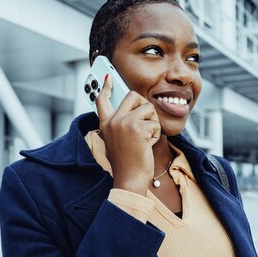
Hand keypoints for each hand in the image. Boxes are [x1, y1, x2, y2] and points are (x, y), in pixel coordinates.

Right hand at [96, 75, 160, 195]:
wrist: (129, 179)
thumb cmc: (126, 164)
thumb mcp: (115, 142)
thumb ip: (118, 126)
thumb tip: (130, 110)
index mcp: (105, 125)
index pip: (102, 100)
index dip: (104, 86)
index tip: (108, 77)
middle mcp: (112, 121)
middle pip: (132, 96)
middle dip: (144, 106)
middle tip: (145, 122)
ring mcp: (124, 123)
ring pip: (148, 108)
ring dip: (152, 123)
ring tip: (145, 139)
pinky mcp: (138, 128)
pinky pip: (155, 123)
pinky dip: (156, 135)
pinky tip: (147, 146)